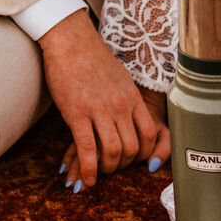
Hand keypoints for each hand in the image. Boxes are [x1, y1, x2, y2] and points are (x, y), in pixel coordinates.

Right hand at [39, 13, 165, 190]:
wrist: (70, 40)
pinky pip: (87, 148)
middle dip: (125, 165)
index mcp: (132, 97)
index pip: (150, 134)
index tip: (136, 160)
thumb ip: (126, 99)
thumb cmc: (92, 58)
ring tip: (100, 173)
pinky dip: (88, 169)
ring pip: (113, 152)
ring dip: (107, 169)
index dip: (146, 153)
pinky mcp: (76, 113)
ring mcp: (99, 110)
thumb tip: (129, 114)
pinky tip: (87, 180)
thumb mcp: (120, 78)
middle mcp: (120, 105)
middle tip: (114, 168)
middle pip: (133, 148)